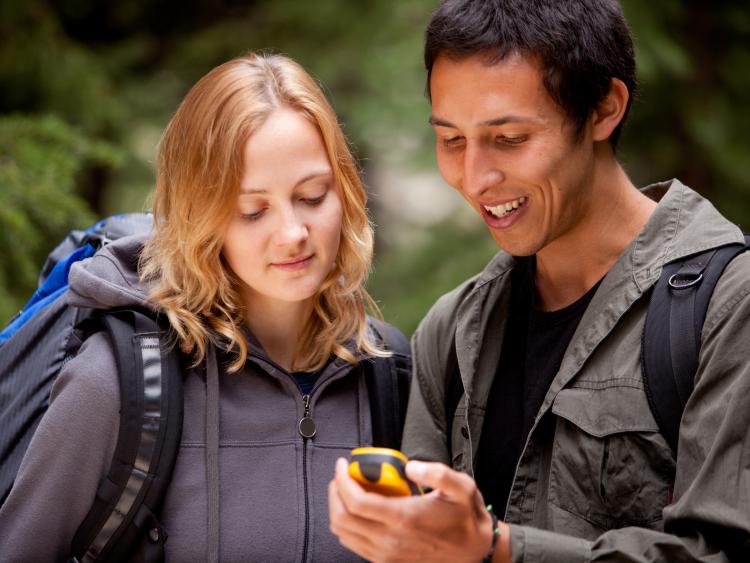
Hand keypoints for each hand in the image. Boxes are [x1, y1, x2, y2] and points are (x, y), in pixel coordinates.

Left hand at [328, 458, 508, 561]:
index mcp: (403, 518)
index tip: (342, 465)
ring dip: (339, 509)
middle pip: (342, 518)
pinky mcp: (387, 561)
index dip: (342, 480)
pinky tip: (360, 509)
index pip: (355, 502)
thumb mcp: (461, 487)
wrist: (476, 552)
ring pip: (344, 534)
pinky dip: (348, 525)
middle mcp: (390, 539)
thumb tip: (411, 466)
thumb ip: (437, 472)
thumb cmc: (466, 518)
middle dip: (335, 493)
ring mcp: (386, 554)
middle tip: (342, 476)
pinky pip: (354, 544)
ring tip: (348, 490)